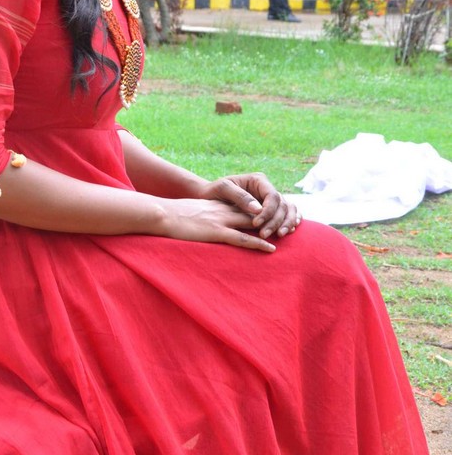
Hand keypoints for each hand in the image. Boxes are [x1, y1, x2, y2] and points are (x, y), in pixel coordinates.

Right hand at [157, 196, 276, 252]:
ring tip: (288, 237)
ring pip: (254, 225)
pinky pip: (242, 239)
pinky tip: (271, 249)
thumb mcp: (194, 213)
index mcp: (220, 205)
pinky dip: (258, 244)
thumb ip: (205, 217)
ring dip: (272, 231)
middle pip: (257, 214)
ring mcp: (222, 221)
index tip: (278, 217)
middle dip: (274, 219)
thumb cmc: (173, 216)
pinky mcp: (216, 232)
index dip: (264, 212)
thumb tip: (208, 224)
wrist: (162, 213)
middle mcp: (225, 210)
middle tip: (292, 226)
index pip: (248, 207)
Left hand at [198, 172, 300, 241]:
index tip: (256, 224)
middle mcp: (267, 189)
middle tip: (265, 235)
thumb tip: (258, 209)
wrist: (209, 197)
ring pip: (288, 210)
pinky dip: (292, 221)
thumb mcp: (223, 189)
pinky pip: (288, 214)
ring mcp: (271, 200)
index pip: (272, 196)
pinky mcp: (271, 210)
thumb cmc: (214, 190)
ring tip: (280, 235)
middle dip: (276, 221)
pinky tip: (290, 230)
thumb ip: (240, 196)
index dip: (268, 211)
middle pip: (282, 205)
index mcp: (258, 180)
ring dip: (287, 223)